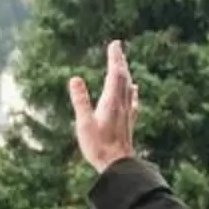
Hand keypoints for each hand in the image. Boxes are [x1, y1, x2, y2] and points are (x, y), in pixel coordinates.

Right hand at [66, 40, 138, 170]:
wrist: (117, 165)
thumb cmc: (98, 146)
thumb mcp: (84, 123)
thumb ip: (80, 100)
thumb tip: (75, 79)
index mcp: (111, 102)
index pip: (115, 74)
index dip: (115, 58)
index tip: (115, 44)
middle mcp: (122, 104)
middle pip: (124, 77)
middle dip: (120, 61)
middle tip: (117, 48)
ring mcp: (127, 113)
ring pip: (128, 87)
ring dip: (126, 73)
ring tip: (123, 64)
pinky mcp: (128, 121)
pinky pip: (132, 100)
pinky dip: (132, 90)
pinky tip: (134, 89)